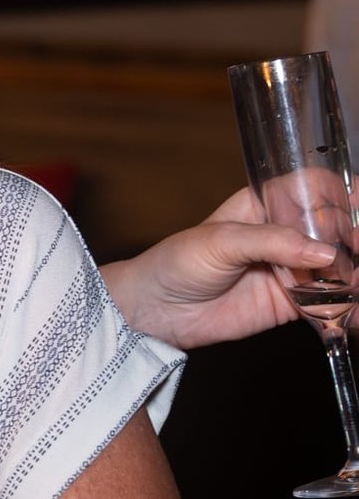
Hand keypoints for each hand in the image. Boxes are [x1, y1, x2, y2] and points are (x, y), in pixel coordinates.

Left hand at [99, 188, 337, 348]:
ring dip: (355, 270)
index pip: (315, 187)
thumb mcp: (219, 241)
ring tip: (355, 279)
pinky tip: (351, 306)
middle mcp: (287, 233)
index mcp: (267, 204)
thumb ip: (271, 242)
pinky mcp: (295, 302)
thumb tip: (325, 253)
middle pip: (338, 226)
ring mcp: (294, 268)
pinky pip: (332, 301)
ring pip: (342, 263)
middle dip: (355, 234)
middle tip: (357, 249)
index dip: (340, 194)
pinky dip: (348, 303)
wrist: (159, 311)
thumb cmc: (178, 262)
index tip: (354, 209)